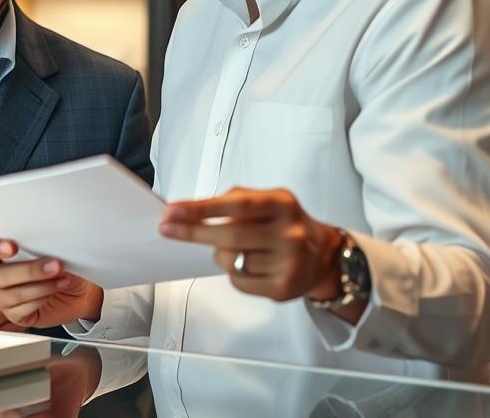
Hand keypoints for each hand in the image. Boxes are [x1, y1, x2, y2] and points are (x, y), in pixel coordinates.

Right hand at [0, 235, 103, 329]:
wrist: (77, 283)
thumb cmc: (58, 259)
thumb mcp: (45, 244)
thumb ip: (31, 240)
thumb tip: (33, 236)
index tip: (12, 246)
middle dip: (29, 270)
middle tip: (54, 264)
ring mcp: (1, 297)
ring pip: (12, 294)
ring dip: (42, 285)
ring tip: (61, 276)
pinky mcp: (15, 315)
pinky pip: (22, 310)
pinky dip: (43, 297)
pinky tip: (56, 288)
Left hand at [160, 186, 344, 303]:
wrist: (322, 256)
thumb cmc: (281, 224)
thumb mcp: (266, 201)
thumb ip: (232, 201)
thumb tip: (186, 212)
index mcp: (282, 204)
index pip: (238, 205)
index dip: (203, 208)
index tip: (173, 211)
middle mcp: (290, 233)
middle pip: (230, 236)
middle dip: (193, 232)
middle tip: (167, 229)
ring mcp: (289, 263)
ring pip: (231, 261)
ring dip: (221, 255)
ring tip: (237, 249)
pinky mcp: (283, 288)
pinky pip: (239, 281)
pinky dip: (234, 273)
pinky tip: (250, 266)